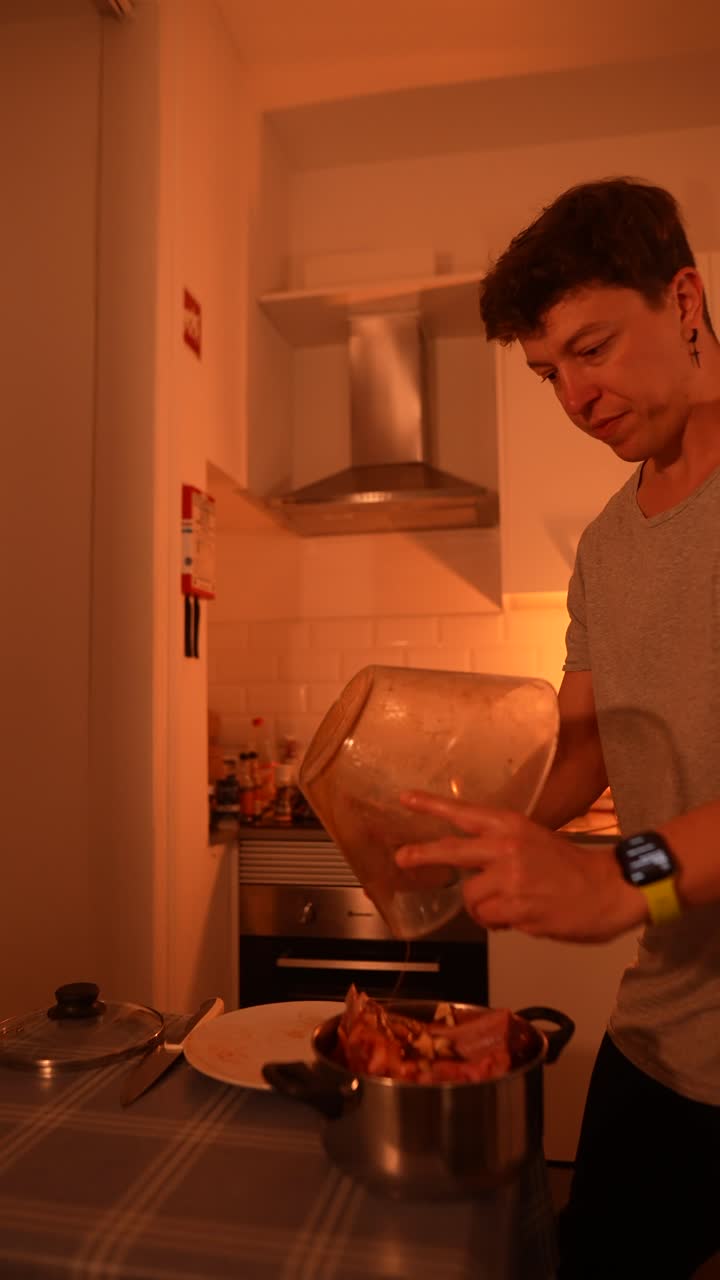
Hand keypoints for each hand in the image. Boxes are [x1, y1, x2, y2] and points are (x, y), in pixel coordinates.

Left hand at [395, 790, 644, 942]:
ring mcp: (511, 879)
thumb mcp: (534, 841)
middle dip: (421, 855)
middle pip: (451, 850)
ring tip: (510, 906)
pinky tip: (522, 916)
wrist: (611, 889)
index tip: (404, 798)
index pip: (464, 812)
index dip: (432, 805)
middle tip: (401, 858)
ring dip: (483, 908)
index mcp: (511, 826)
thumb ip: (500, 849)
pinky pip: (489, 920)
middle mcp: (506, 848)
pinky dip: (499, 922)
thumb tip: (470, 869)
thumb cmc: (572, 868)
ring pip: (471, 898)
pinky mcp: (517, 909)